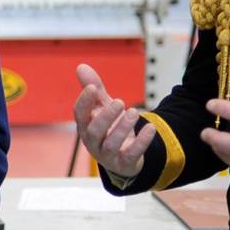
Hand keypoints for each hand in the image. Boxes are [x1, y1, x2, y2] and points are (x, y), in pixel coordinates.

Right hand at [73, 63, 154, 178]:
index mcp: (85, 126)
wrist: (123, 157)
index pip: (79, 114)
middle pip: (94, 131)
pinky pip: (131, 154)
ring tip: (134, 112)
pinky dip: (141, 142)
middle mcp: (93, 141)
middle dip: (106, 116)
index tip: (93, 88)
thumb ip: (95, 89)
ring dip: (123, 128)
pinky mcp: (124, 162)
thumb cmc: (109, 129)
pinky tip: (150, 128)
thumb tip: (81, 66)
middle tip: (120, 102)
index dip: (84, 101)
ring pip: (111, 144)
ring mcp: (108, 154)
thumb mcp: (103, 107)